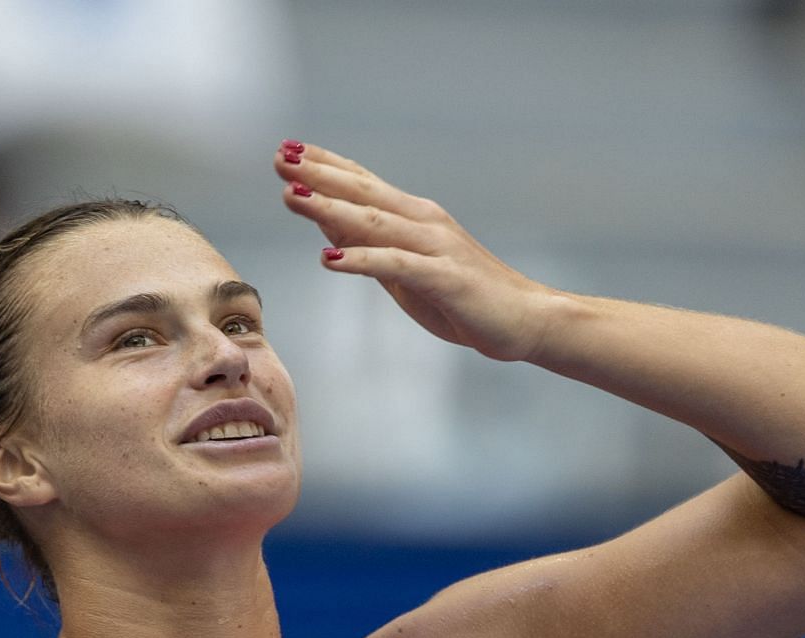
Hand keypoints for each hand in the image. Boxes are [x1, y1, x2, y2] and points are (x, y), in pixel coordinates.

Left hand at [271, 140, 558, 362]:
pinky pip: (396, 265)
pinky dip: (361, 259)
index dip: (326, 165)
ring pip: (374, 223)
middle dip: (318, 175)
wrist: (525, 320)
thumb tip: (327, 226)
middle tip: (279, 158)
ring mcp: (435, 247)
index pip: (364, 183)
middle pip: (363, 193)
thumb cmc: (464, 300)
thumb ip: (371, 248)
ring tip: (292, 197)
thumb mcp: (406, 273)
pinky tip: (329, 256)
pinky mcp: (444, 278)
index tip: (287, 150)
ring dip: (330, 208)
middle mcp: (424, 222)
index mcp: (415, 217)